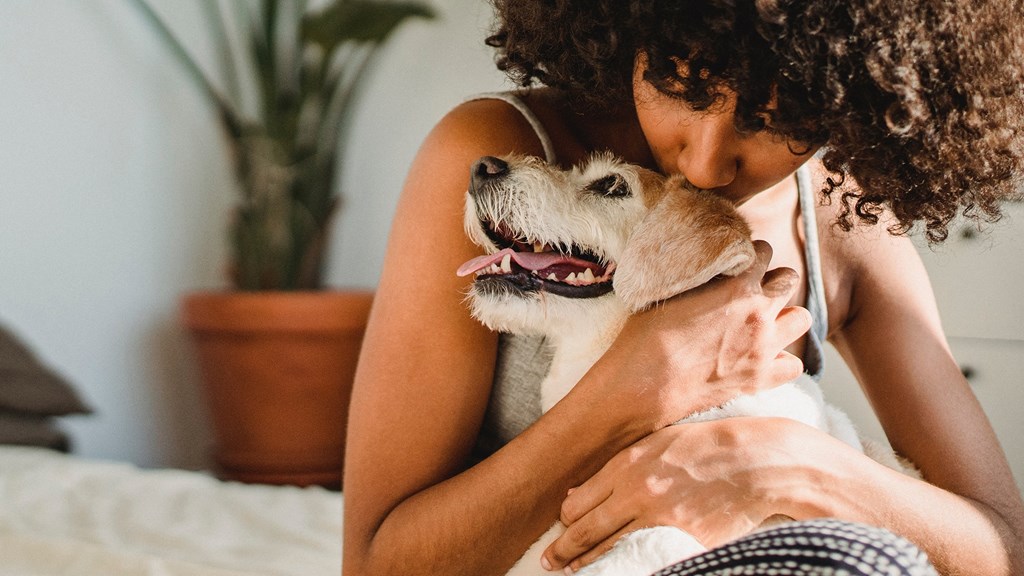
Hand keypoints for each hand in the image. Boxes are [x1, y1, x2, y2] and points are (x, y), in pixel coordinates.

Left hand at [541, 417, 844, 571]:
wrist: (757, 461)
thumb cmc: (707, 448)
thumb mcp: (657, 443)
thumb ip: (619, 466)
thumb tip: (580, 495)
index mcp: (627, 464)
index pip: (578, 502)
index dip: (565, 521)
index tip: (561, 530)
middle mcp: (636, 491)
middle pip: (584, 530)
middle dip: (563, 551)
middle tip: (550, 563)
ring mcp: (658, 518)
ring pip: (608, 549)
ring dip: (586, 563)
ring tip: (573, 572)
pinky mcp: (682, 539)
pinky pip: (643, 557)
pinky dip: (625, 565)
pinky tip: (613, 570)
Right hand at [591, 240, 811, 426]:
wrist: (644, 384)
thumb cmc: (646, 336)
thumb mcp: (671, 292)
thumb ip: (702, 278)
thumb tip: (709, 268)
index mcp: (737, 285)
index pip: (763, 252)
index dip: (751, 255)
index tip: (742, 262)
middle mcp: (759, 313)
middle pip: (789, 280)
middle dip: (774, 281)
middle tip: (755, 290)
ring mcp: (764, 348)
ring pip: (802, 319)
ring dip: (786, 316)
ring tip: (766, 322)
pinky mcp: (761, 379)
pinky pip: (795, 365)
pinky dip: (782, 360)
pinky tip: (764, 358)